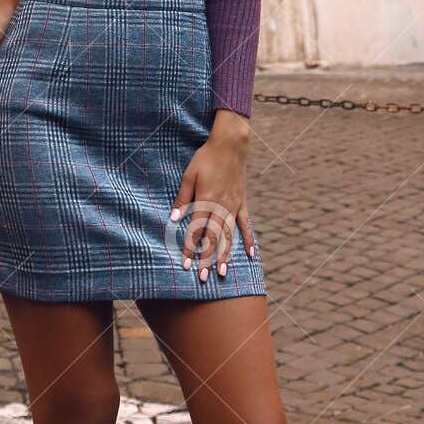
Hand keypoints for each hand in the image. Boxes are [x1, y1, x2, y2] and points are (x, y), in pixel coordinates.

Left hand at [169, 110, 254, 280]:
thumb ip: (182, 198)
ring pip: (229, 235)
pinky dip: (249, 239)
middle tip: (203, 278)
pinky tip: (251, 254)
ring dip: (225, 255)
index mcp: (205, 201)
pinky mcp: (242, 203)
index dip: (191, 249)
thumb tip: (173, 219)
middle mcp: (221, 207)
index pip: (196, 231)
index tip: (186, 265)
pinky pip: (245, 224)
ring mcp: (233, 206)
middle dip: (207, 259)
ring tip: (222, 272)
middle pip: (213, 238)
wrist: (230, 145)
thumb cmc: (205, 158)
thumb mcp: (189, 176)